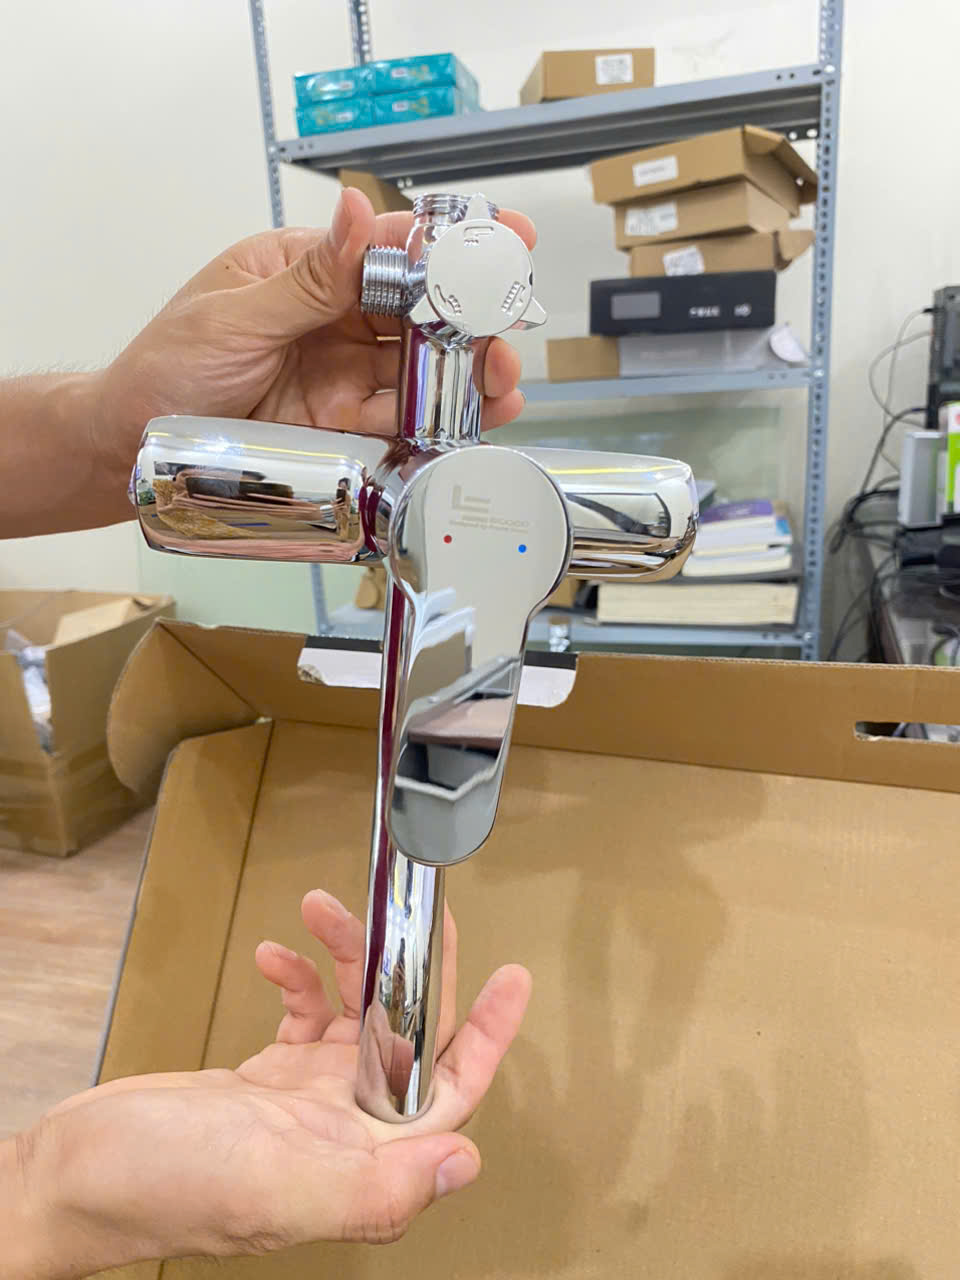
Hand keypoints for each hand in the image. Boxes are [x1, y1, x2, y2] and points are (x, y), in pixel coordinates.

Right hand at [7, 892, 529, 1277]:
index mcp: (362, 1159)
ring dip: (347, 958)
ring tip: (322, 911)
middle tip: (412, 909)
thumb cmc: (160, 1188)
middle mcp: (344, 1133)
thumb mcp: (275, 1185)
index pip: (451, 1092)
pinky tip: (277, 955)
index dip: (487, 1034)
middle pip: (406, 1035)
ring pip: (355, 1015)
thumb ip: (375, 1187)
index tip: (510, 978)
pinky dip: (298, 978)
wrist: (73, 1177)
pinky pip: (303, 1016)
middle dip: (410, 965)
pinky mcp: (265, 1083)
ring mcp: (304, 1106)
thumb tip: (463, 1163)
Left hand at [92, 189, 534, 522]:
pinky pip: (397, 419)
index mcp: (304, 269)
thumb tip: (356, 210)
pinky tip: (471, 421)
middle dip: (470, 318)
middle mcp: (330, 319)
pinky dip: (435, 422)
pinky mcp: (340, 425)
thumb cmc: (166, 369)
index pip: (386, 246)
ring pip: (416, 368)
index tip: (506, 237)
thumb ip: (307, 279)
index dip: (449, 242)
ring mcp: (339, 373)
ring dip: (464, 375)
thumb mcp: (234, 317)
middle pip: (416, 311)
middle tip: (510, 331)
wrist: (131, 447)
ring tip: (505, 386)